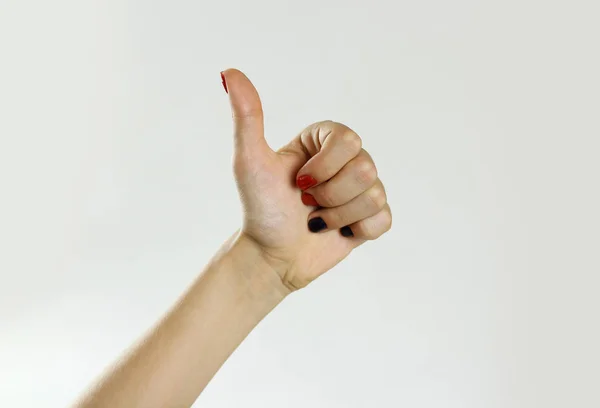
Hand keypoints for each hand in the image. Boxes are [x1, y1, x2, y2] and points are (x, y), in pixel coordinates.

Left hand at [222, 69, 391, 290]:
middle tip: (305, 203)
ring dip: (337, 215)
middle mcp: (345, 161)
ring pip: (374, 194)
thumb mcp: (250, 161)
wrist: (271, 257)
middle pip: (366, 167)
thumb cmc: (260, 208)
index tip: (298, 182)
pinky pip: (383, 218)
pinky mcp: (370, 218)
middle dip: (329, 194)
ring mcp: (361, 190)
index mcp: (322, 142)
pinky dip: (356, 230)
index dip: (325, 167)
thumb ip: (247, 116)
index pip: (348, 140)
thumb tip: (229, 72)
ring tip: (316, 219)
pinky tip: (336, 232)